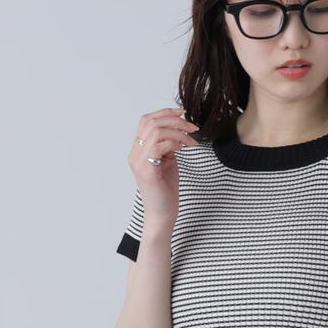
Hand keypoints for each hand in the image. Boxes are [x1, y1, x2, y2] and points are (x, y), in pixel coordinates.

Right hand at [128, 106, 198, 222]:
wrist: (162, 215)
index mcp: (138, 150)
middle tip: (192, 127)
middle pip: (151, 122)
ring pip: (156, 131)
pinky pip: (160, 145)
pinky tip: (184, 148)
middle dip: (175, 120)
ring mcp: (138, 162)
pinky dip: (175, 143)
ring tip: (191, 141)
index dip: (164, 113)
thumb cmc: (165, 191)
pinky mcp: (147, 170)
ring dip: (178, 132)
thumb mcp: (167, 161)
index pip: (146, 121)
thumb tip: (177, 128)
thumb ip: (168, 145)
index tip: (182, 114)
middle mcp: (135, 154)